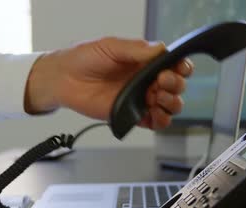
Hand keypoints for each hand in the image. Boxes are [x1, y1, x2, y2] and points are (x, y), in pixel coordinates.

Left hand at [25, 37, 192, 129]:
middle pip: (177, 86)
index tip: (177, 68)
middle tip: (161, 81)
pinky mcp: (132, 115)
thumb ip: (136, 49)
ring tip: (157, 97)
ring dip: (171, 103)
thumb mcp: (111, 47)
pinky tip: (154, 113)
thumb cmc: (84, 59)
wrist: (64, 79)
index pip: (174, 65)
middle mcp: (146, 80)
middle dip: (175, 84)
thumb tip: (160, 49)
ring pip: (170, 106)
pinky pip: (155, 122)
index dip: (181, 67)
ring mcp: (141, 99)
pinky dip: (161, 120)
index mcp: (145, 62)